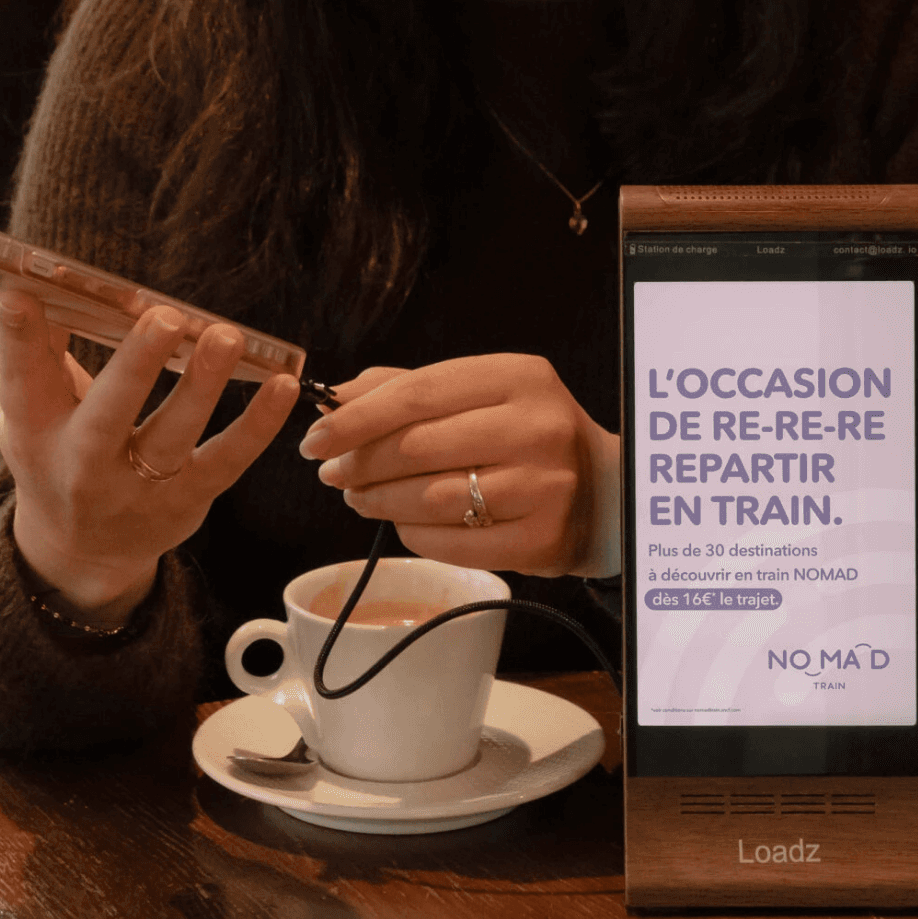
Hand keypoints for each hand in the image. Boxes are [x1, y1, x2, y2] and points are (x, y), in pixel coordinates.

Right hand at [0, 290, 298, 621]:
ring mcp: (136, 490)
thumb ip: (45, 347)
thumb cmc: (59, 452)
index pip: (21, 380)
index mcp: (35, 432)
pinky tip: (283, 383)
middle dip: (136, 365)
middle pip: (106, 416)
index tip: (20, 291)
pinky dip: (258, 424)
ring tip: (227, 336)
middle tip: (165, 315)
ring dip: (203, 387)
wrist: (80, 550)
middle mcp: (81, 466)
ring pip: (172, 438)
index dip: (18, 336)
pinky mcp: (186, 502)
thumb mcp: (36, 409)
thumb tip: (59, 276)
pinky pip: (226, 461)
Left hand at [297, 355, 619, 578]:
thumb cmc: (523, 431)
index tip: (315, 437)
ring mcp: (543, 486)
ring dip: (380, 501)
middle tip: (332, 473)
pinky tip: (401, 523)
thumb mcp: (478, 392)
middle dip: (361, 463)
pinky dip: (414, 534)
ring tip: (359, 498)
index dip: (356, 418)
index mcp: (517, 376)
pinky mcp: (541, 540)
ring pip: (432, 498)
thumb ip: (407, 387)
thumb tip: (335, 399)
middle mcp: (536, 426)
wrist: (602, 488)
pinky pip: (453, 542)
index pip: (417, 392)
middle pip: (419, 446)